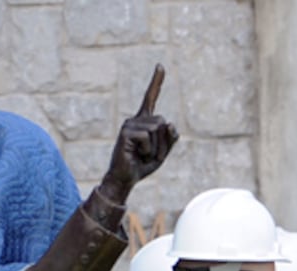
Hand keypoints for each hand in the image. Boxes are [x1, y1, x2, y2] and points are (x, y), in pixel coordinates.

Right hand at [102, 63, 178, 202]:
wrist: (125, 178)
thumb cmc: (142, 165)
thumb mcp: (163, 152)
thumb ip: (170, 138)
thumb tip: (169, 123)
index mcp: (144, 121)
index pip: (150, 98)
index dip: (156, 82)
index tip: (160, 65)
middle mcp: (135, 119)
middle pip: (163, 122)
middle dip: (163, 142)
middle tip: (150, 155)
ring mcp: (129, 125)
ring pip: (157, 129)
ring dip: (156, 147)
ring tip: (143, 155)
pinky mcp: (125, 132)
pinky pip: (147, 137)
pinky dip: (147, 149)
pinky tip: (137, 154)